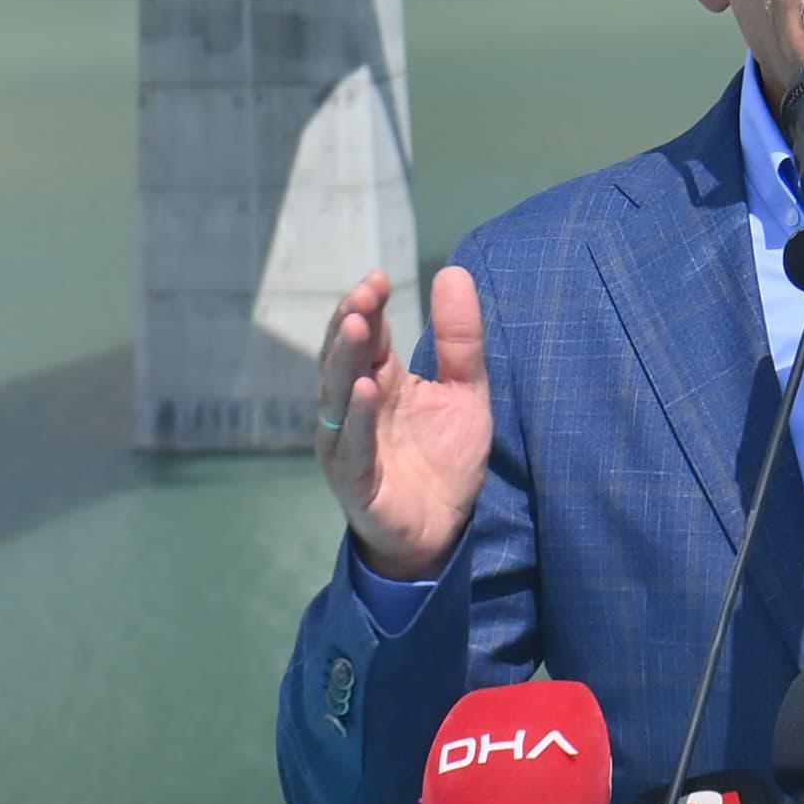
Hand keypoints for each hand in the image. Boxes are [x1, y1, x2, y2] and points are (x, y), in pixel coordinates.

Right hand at [317, 265, 488, 580]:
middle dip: (351, 323)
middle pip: (343, 357)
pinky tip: (365, 391)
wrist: (444, 532)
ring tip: (360, 327)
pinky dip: (357, 418)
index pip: (368, 335)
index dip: (369, 306)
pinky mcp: (355, 479)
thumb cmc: (445, 460)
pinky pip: (353, 445)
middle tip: (364, 294)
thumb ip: (460, 339)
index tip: (380, 278)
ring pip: (337, 394)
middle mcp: (355, 407)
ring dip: (346, 360)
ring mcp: (349, 442)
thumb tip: (454, 270)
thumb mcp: (466, 392)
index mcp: (380, 381)